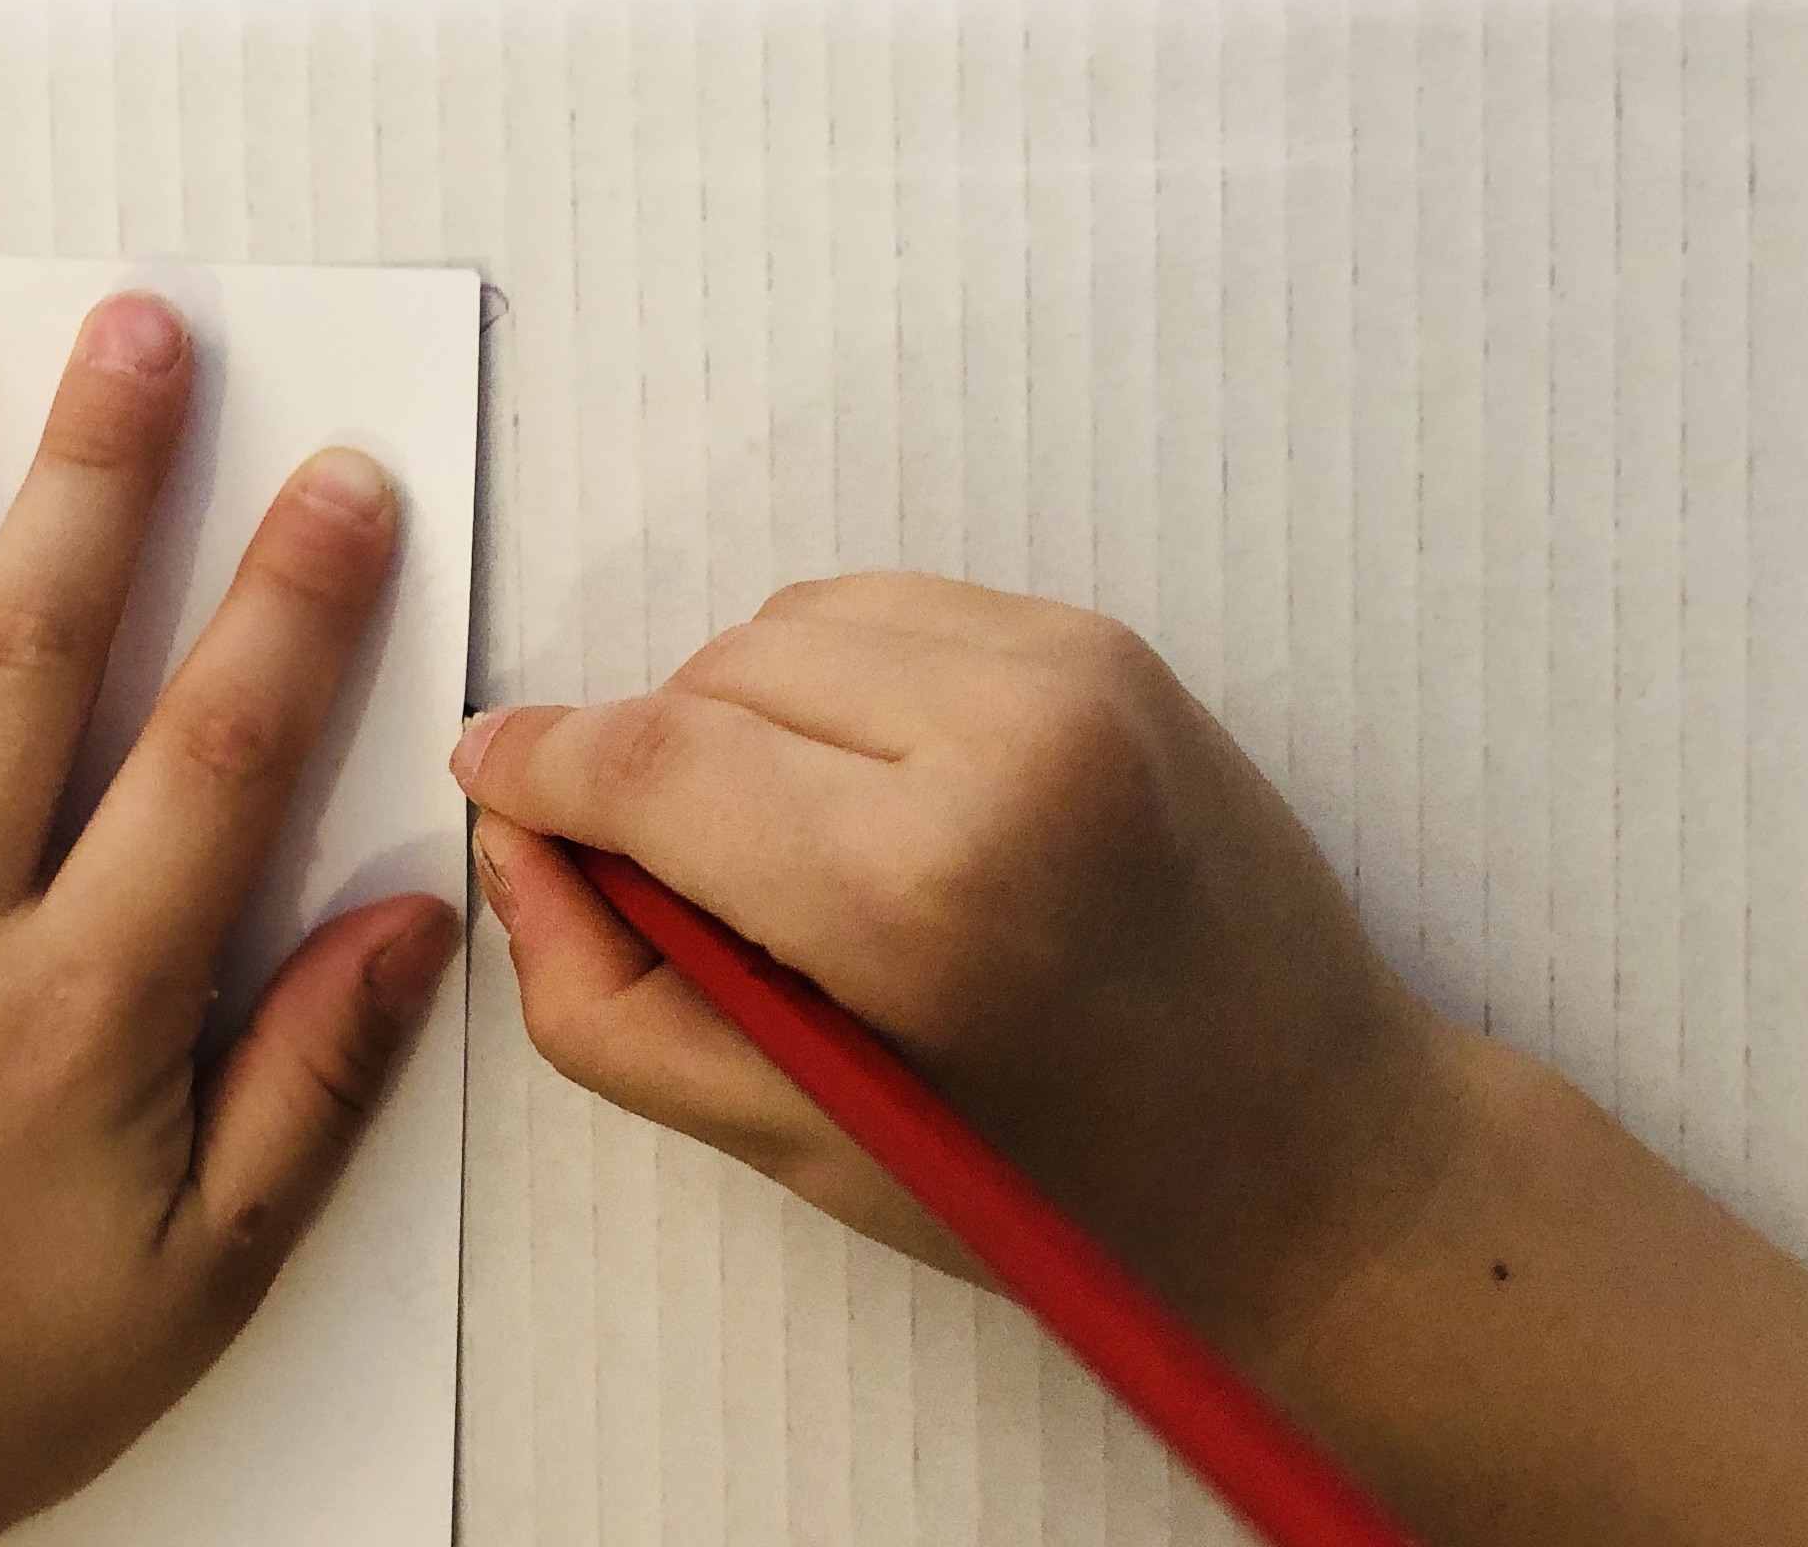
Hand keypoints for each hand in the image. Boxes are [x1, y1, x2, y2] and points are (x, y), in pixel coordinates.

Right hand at [453, 572, 1807, 1546]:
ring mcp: (1073, 674)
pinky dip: (831, 688)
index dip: (538, 767)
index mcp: (924, 892)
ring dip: (738, 720)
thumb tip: (512, 849)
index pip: (648, 762)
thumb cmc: (1067, 1194)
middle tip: (687, 899)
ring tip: (793, 854)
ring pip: (784, 626)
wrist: (1317, 1156)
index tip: (490, 780)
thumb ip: (606, 998)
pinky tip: (872, 798)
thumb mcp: (798, 1141)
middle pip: (703, 681)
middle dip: (648, 770)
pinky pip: (884, 612)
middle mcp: (1007, 743)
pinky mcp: (1106, 645)